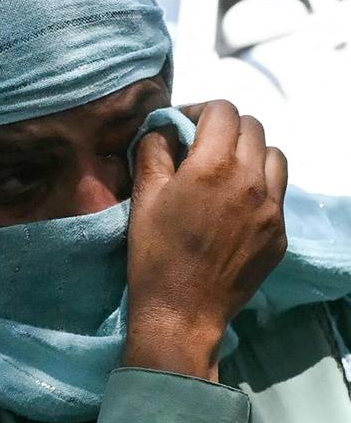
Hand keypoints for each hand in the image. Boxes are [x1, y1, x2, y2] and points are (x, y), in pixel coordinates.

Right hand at [124, 100, 287, 380]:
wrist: (183, 312)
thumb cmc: (155, 255)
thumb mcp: (143, 198)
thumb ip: (153, 152)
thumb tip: (163, 130)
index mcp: (213, 167)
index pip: (222, 110)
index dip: (199, 111)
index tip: (182, 128)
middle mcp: (251, 180)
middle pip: (252, 127)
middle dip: (224, 128)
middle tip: (200, 147)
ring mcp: (272, 208)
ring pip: (273, 155)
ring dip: (249, 153)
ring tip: (224, 172)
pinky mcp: (279, 233)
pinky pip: (277, 192)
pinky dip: (257, 186)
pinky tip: (233, 206)